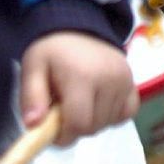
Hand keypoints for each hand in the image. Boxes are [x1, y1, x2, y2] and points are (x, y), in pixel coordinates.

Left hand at [21, 32, 138, 146]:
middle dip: (75, 128)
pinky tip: (98, 104)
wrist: (79, 27)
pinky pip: (126, 114)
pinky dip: (112, 116)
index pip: (79, 124)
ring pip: (108, 123)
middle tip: (63, 111)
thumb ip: (31, 97)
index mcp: (82, 77)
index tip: (52, 128)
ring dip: (92, 122)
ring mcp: (125, 81)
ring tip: (80, 102)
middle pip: (93, 128)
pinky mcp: (133, 83)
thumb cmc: (53, 51)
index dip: (64, 135)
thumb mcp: (33, 68)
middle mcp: (109, 80)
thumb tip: (33, 124)